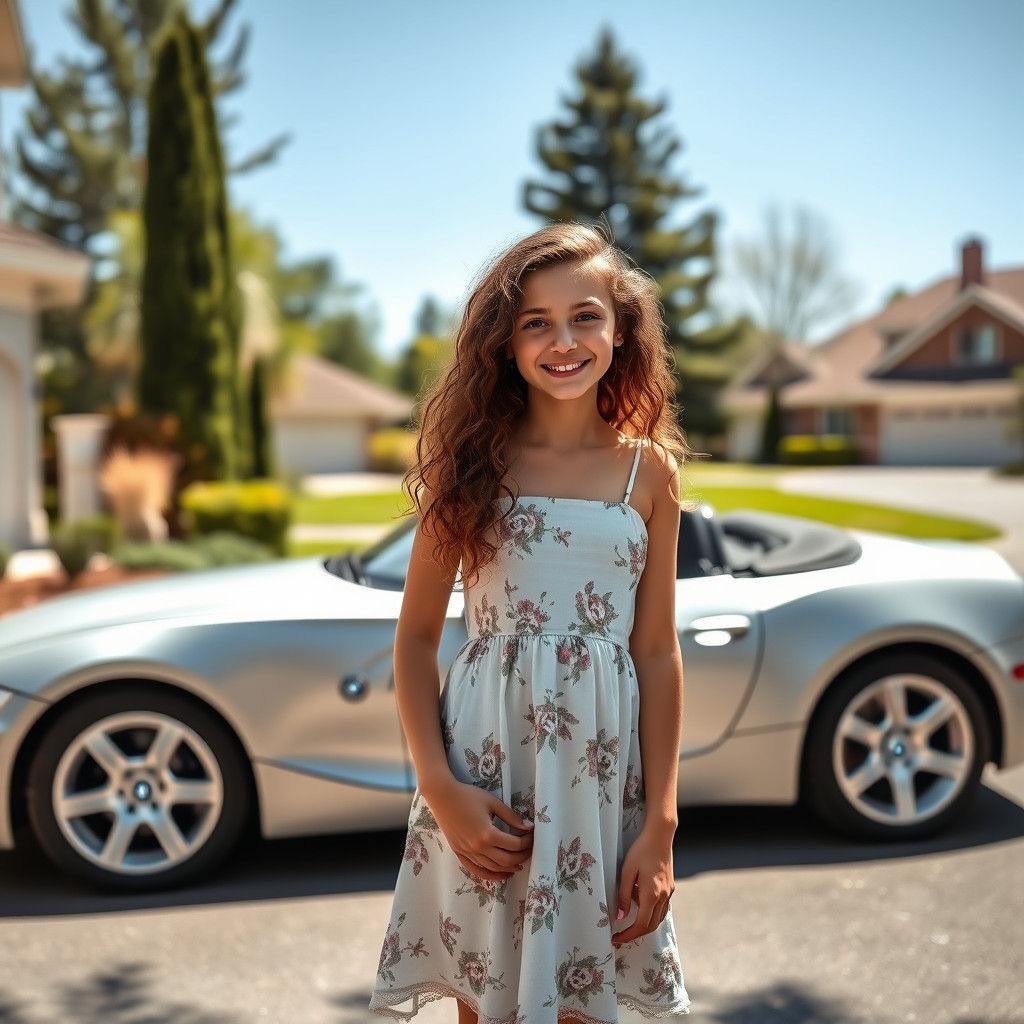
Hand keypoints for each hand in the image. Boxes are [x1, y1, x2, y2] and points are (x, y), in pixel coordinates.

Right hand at [423, 778, 533, 881]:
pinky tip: (501, 874)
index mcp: (488, 834)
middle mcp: (478, 847)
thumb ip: (511, 816)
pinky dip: (491, 876)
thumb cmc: (468, 796)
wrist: (442, 796)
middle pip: (506, 860)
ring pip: (493, 868)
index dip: (527, 842)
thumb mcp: (493, 802)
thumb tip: (528, 827)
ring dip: (509, 868)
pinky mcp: (460, 853)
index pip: (514, 844)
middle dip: (522, 856)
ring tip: (519, 864)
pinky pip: (477, 871)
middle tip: (529, 849)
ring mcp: (467, 853)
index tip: (532, 836)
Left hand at [611, 825, 675, 946]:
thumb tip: (620, 917)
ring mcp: (669, 893)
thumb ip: (623, 895)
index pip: (641, 925)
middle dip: (635, 934)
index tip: (615, 939)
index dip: (628, 935)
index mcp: (651, 895)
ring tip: (628, 925)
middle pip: (651, 926)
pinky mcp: (670, 887)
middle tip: (620, 937)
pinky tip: (640, 906)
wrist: (660, 836)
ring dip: (644, 926)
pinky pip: (662, 909)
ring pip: (658, 919)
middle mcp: (663, 897)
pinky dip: (651, 914)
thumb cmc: (641, 850)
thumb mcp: (627, 871)